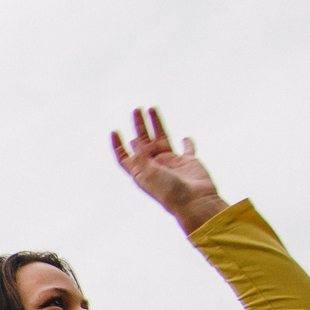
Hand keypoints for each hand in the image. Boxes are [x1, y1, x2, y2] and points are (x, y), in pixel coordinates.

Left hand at [110, 108, 226, 232]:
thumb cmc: (170, 192)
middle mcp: (154, 166)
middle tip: (136, 110)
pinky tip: (184, 138)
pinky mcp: (188, 161)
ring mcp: (171, 163)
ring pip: (161, 139)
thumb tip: (134, 141)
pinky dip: (187, 143)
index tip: (114, 131)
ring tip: (152, 109)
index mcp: (141, 173)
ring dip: (156, 124)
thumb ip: (142, 157)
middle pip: (143, 142)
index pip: (125, 157)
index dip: (118, 145)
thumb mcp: (149, 173)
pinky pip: (187, 149)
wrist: (195, 201)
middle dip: (138, 126)